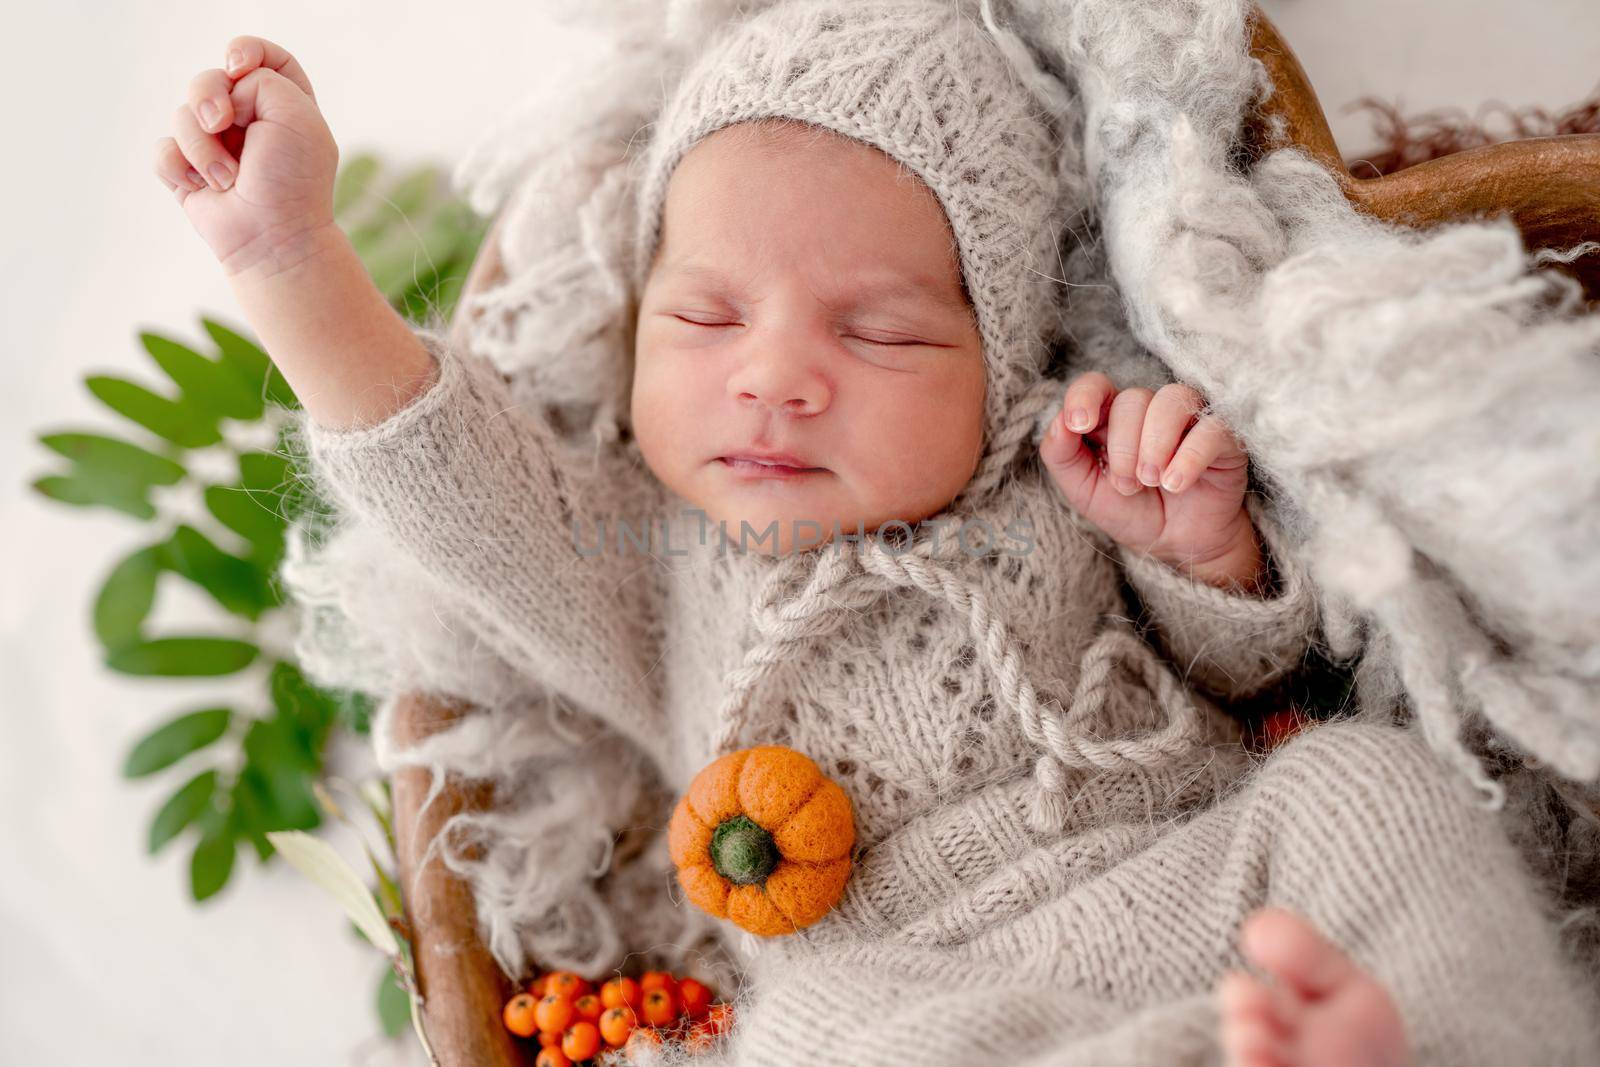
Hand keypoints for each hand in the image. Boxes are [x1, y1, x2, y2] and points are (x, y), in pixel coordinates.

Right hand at [152, 36, 339, 277]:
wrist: (272, 238)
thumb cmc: (291, 179)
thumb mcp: (295, 114)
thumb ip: (261, 79)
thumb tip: (220, 102)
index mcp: (284, 103)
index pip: (260, 56)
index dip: (244, 51)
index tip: (237, 68)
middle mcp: (249, 121)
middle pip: (210, 78)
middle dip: (208, 95)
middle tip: (220, 122)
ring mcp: (217, 146)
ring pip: (183, 115)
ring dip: (202, 147)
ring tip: (229, 179)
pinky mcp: (189, 170)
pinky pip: (163, 149)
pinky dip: (179, 168)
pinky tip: (203, 189)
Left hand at [1040, 372, 1264, 588]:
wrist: (1179, 545)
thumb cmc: (1132, 512)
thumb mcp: (1084, 491)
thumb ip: (1062, 456)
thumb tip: (1060, 422)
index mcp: (1111, 418)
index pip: (1095, 384)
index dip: (1084, 396)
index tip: (1079, 424)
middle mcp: (1150, 410)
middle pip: (1132, 399)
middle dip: (1124, 448)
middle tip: (1128, 486)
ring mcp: (1189, 419)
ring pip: (1171, 401)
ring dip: (1154, 445)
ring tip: (1153, 482)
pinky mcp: (1223, 436)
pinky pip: (1210, 429)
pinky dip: (1189, 457)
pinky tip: (1176, 484)